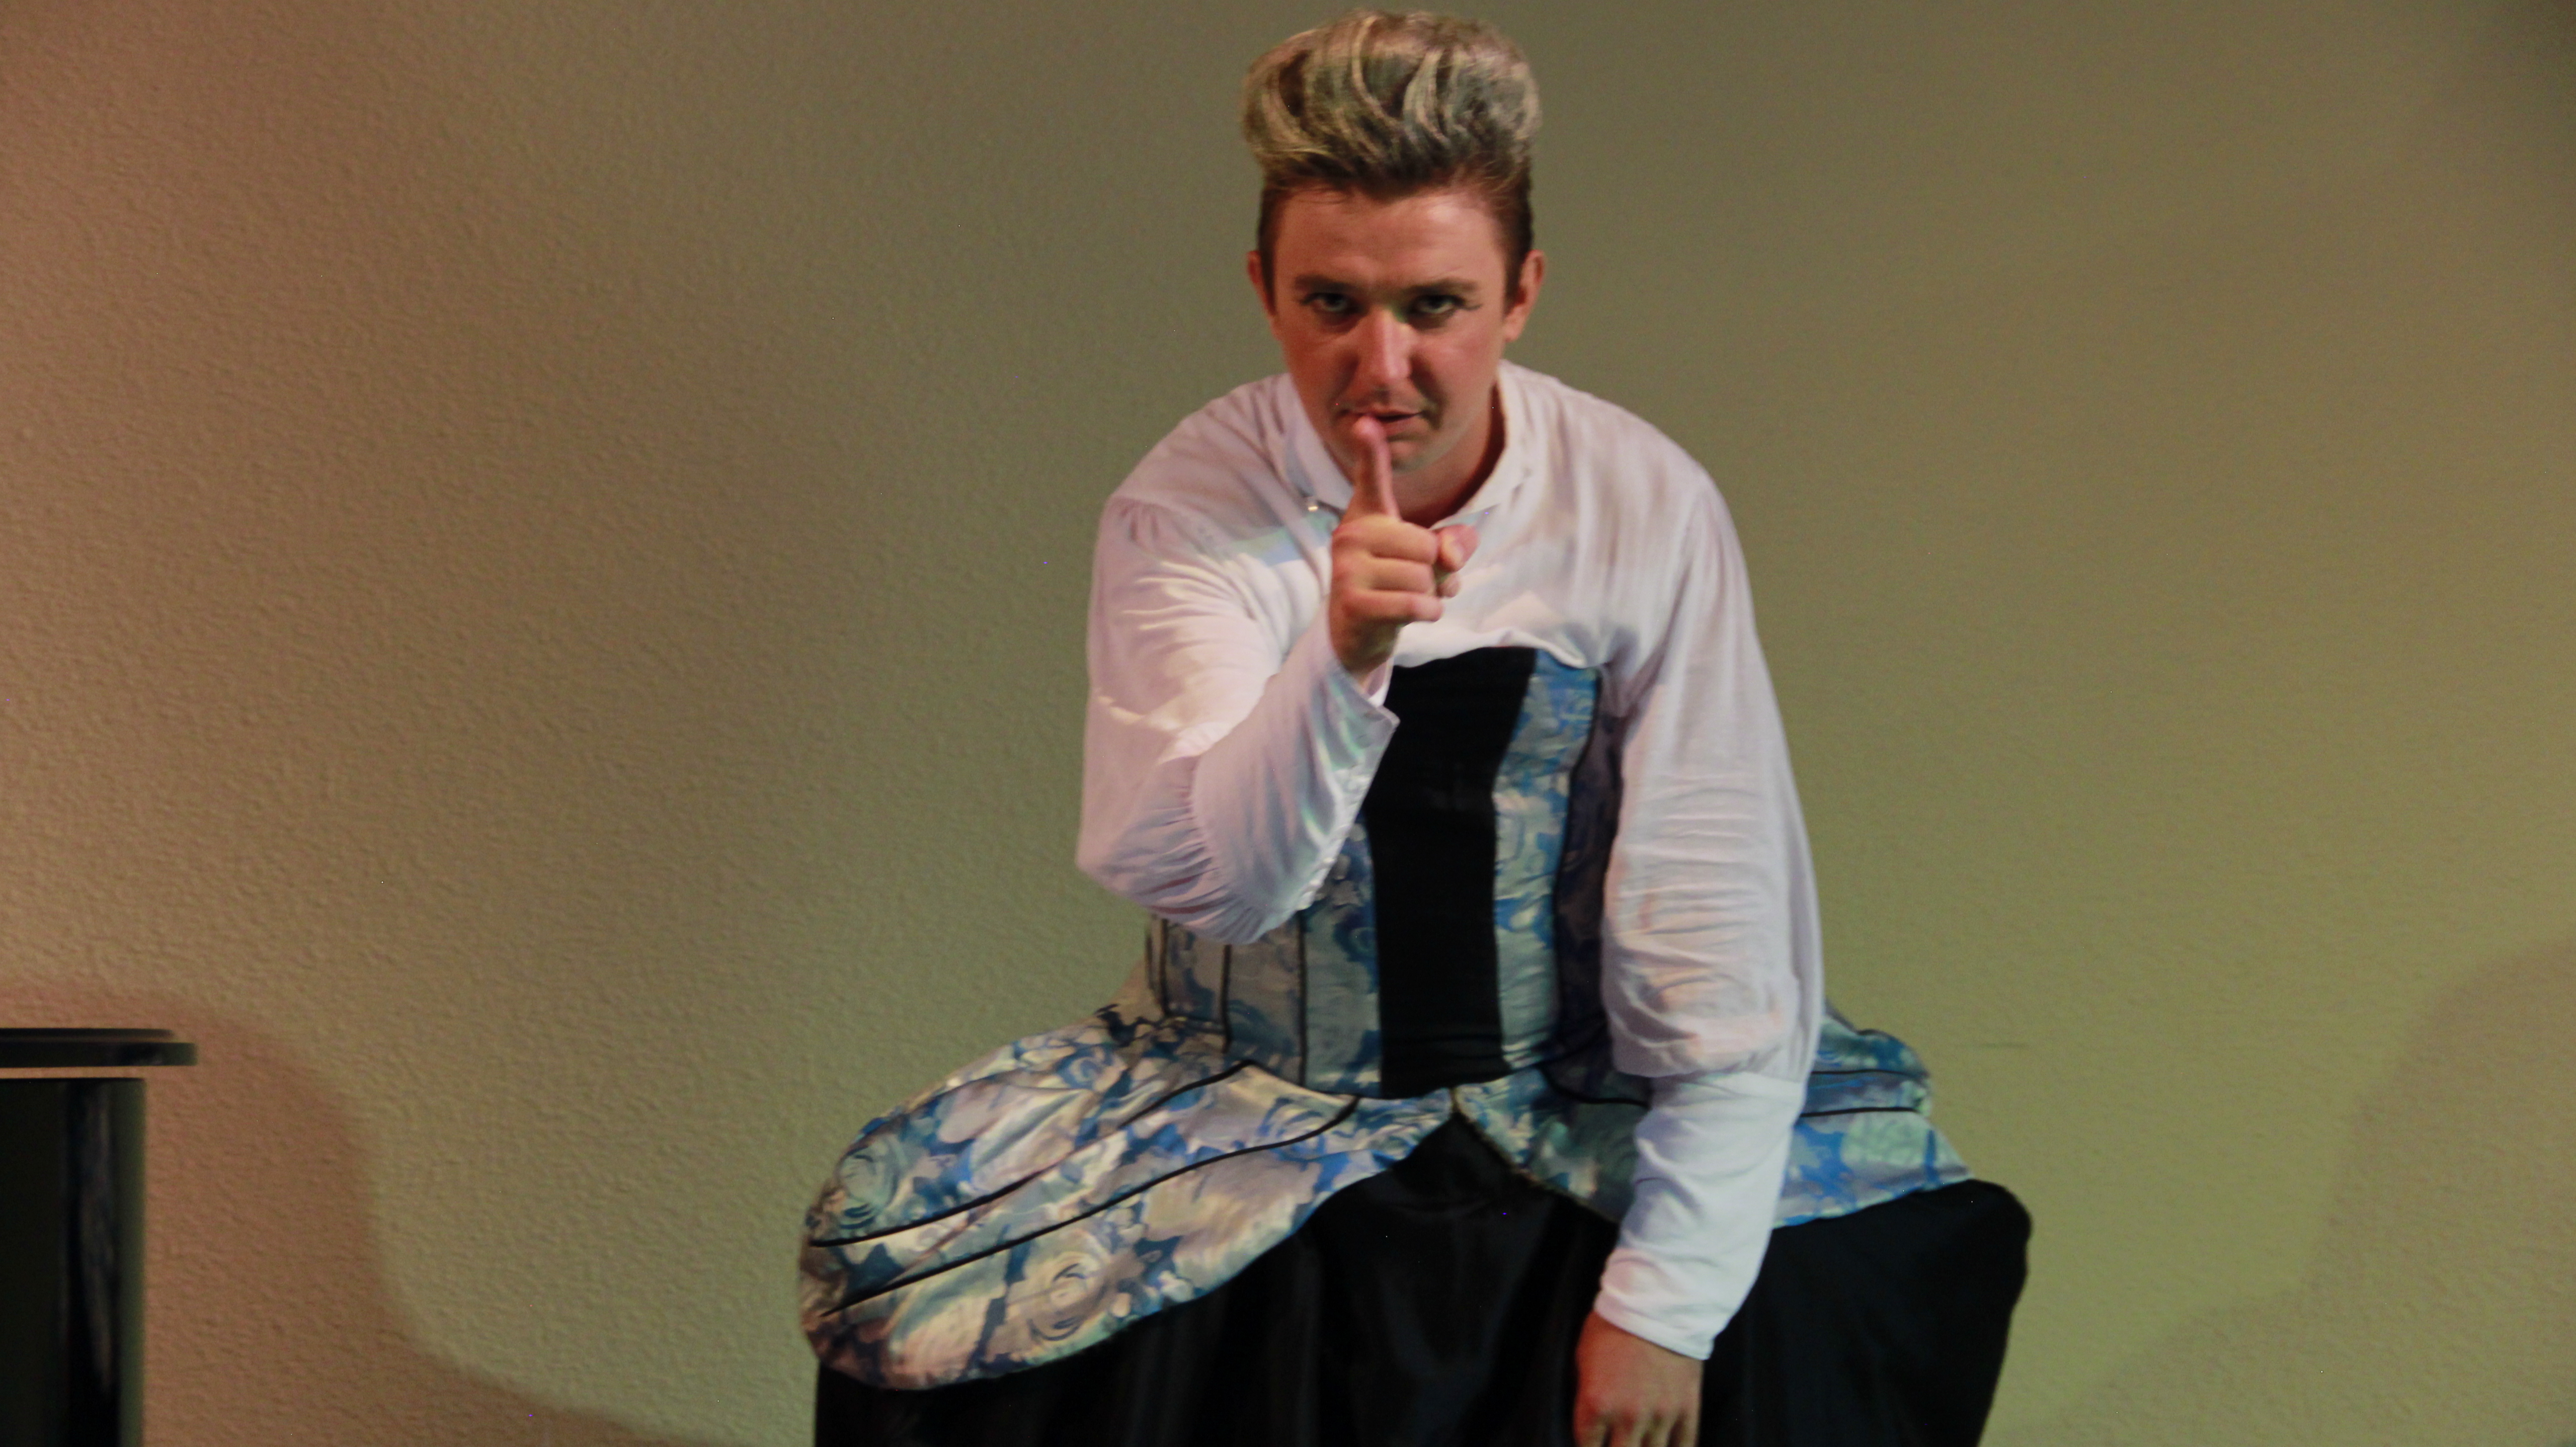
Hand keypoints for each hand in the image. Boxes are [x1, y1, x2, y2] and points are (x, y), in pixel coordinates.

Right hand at [1327, 415, 1477, 676]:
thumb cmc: (1396, 585)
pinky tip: (1412, 614)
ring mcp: (1347, 567)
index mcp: (1368, 516)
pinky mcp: (1353, 601)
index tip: (1363, 421)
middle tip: (1416, 582)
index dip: (1370, 449)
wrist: (1358, 634)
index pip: (1372, 477)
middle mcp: (1351, 534)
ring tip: (1409, 599)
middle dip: (1436, 572)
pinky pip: (1416, 603)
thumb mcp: (1429, 558)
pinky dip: (1428, 613)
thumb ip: (1450, 544)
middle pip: (1427, 546)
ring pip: (1424, 578)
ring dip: (1431, 596)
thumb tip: (1454, 550)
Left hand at [1573, 1309, 1700, 1446]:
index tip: (1593, 1445)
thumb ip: (1584, 1395)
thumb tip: (1589, 1422)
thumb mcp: (1582, 1359)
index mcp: (1596, 1404)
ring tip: (1640, 1443)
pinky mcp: (1687, 1410)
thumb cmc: (1612, 1326)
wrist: (1657, 1303)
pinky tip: (1665, 1446)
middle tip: (1616, 1442)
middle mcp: (1628, 1417)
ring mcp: (1660, 1417)